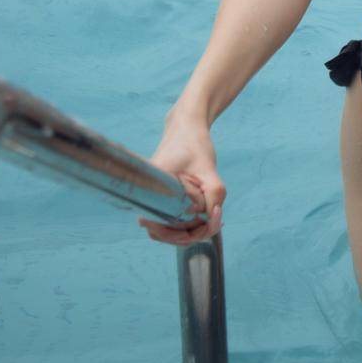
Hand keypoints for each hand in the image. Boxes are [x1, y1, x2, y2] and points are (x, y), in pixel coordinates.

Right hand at [136, 114, 226, 246]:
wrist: (187, 128)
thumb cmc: (194, 144)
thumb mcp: (208, 169)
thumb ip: (214, 195)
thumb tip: (213, 219)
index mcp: (150, 190)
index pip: (158, 227)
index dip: (181, 235)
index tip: (204, 226)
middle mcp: (147, 198)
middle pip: (163, 233)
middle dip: (190, 234)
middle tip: (214, 221)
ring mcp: (154, 200)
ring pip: (168, 229)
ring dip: (191, 229)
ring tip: (213, 215)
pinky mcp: (162, 200)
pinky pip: (172, 220)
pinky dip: (190, 222)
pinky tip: (209, 213)